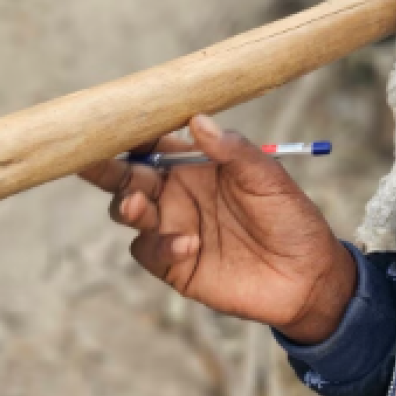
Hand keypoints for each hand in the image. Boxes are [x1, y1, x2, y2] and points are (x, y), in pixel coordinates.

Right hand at [79, 115, 355, 343]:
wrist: (307, 275)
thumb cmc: (290, 217)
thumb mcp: (268, 176)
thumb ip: (233, 150)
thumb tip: (197, 119)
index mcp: (196, 165)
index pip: (154, 144)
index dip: (133, 133)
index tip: (116, 122)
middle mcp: (177, 194)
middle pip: (127, 176)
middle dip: (105, 168)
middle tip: (88, 161)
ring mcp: (173, 228)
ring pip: (129, 212)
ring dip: (127, 206)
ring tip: (138, 204)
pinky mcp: (175, 265)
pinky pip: (149, 251)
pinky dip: (160, 245)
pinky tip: (189, 243)